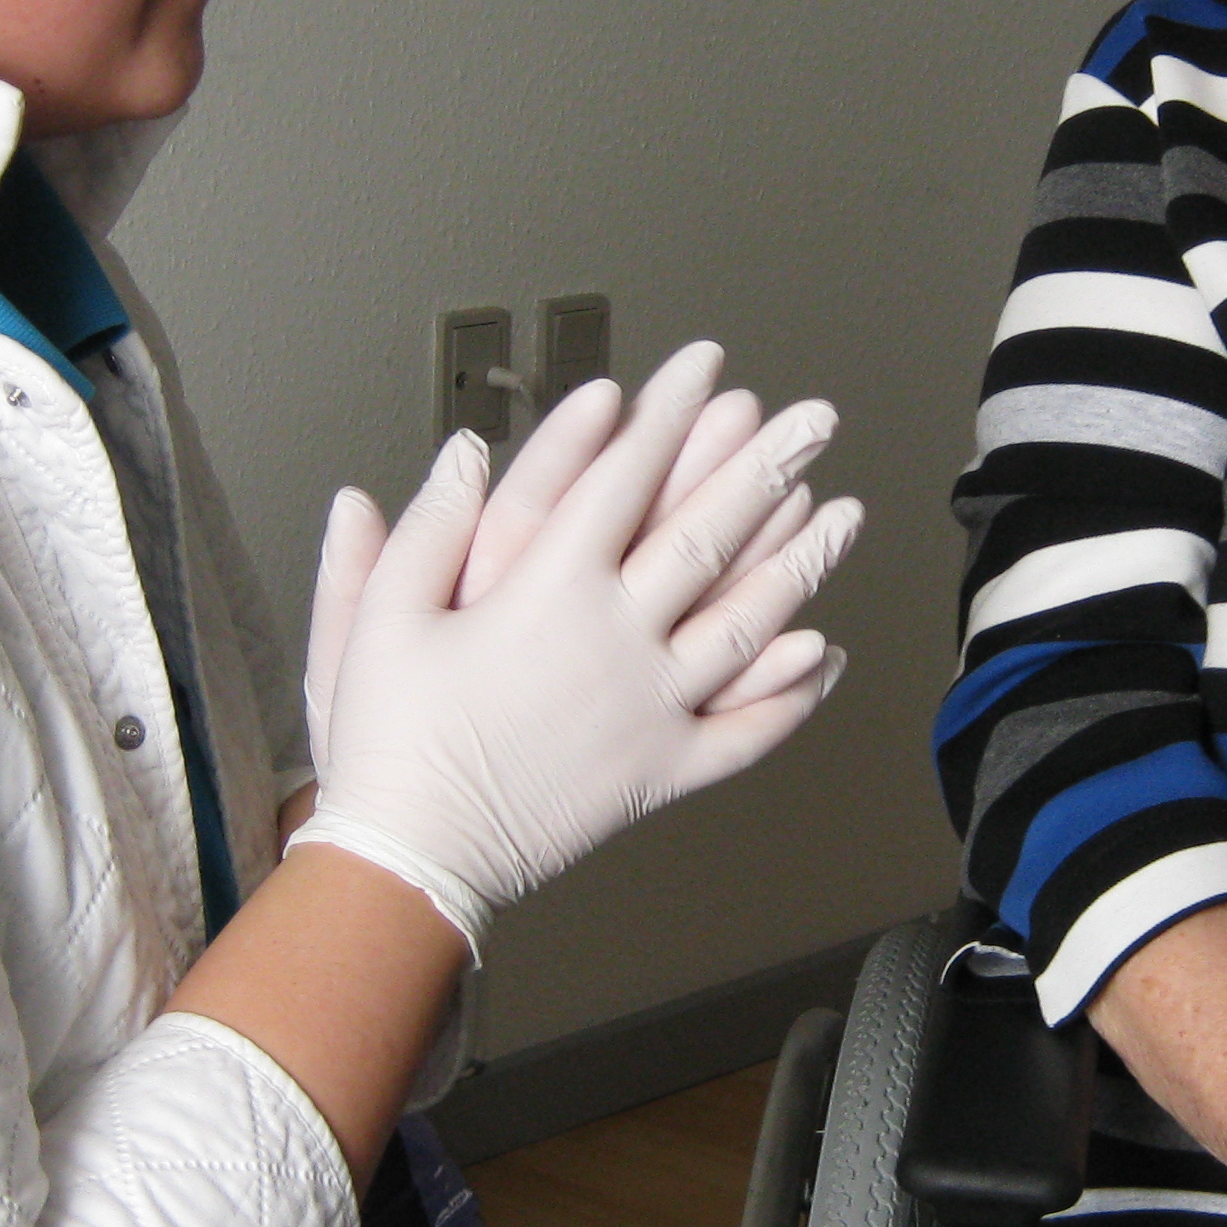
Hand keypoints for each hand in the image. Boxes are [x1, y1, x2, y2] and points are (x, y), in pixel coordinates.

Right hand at [303, 364, 825, 746]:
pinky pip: (745, 731)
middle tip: (814, 418)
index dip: (668, 414)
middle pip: (708, 535)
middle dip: (766, 467)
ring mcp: (650, 708)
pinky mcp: (661, 771)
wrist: (412, 859)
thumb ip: (427, 528)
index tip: (705, 367)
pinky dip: (791, 694)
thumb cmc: (386, 741)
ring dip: (802, 562)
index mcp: (546, 592)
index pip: (624, 478)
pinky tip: (825, 653)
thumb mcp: (382, 620)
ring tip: (845, 511)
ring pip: (747, 623)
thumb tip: (464, 452)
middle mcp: (614, 641)